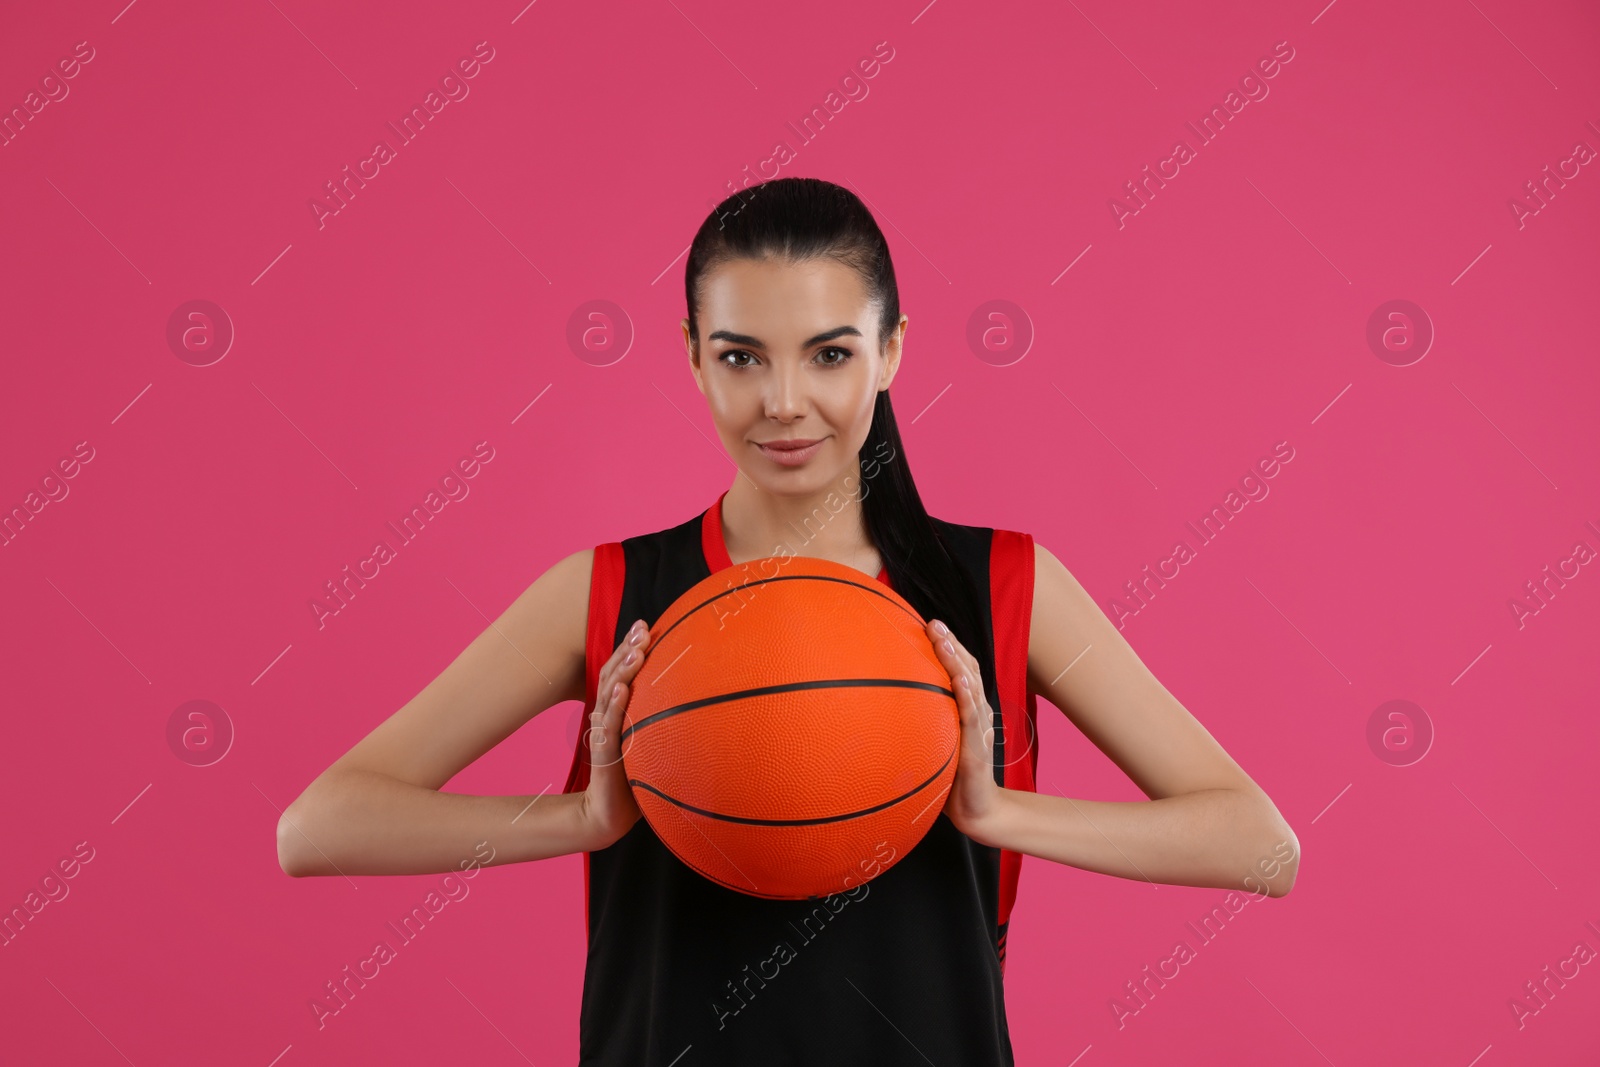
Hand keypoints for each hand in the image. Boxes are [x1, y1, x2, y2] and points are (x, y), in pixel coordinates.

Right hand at [579, 618, 648, 849]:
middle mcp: (607, 716)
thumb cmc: (633, 777)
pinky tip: (621, 689)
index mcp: (617, 711)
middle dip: (627, 648)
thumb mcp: (650, 742)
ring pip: (609, 694)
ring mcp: (603, 733)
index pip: (619, 672)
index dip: (629, 647)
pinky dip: (614, 705)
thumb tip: (694, 701)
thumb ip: (659, 721)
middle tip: (642, 627)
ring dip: (622, 670)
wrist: (610, 813)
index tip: (644, 625)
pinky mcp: (604, 754)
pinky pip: (608, 726)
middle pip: (612, 674)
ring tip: (636, 649)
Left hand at [927, 618, 1004, 844]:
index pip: (960, 671)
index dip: (949, 647)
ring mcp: (979, 729)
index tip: (930, 624)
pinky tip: (960, 681)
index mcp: (966, 710)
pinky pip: (972, 719)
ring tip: (944, 640)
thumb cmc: (951, 776)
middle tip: (934, 623)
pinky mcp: (977, 748)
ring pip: (971, 687)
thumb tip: (883, 709)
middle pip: (967, 670)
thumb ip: (922, 723)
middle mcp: (976, 713)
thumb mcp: (934, 743)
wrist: (976, 810)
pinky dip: (967, 697)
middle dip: (951, 645)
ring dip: (957, 661)